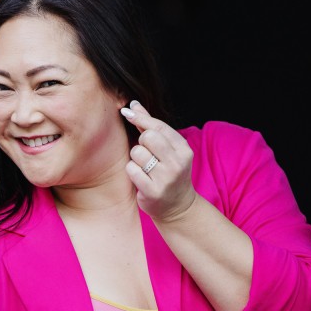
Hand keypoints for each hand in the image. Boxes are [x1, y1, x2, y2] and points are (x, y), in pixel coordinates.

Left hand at [120, 100, 198, 222]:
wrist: (178, 206)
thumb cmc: (168, 172)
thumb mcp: (167, 149)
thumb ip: (150, 126)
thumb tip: (134, 104)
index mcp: (183, 149)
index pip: (159, 127)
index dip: (140, 118)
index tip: (126, 112)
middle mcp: (178, 162)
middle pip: (148, 137)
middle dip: (141, 142)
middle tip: (147, 153)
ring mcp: (166, 178)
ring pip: (137, 153)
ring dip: (136, 159)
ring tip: (146, 168)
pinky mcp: (153, 191)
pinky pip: (132, 169)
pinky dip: (132, 171)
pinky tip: (141, 178)